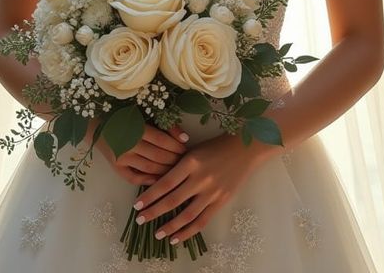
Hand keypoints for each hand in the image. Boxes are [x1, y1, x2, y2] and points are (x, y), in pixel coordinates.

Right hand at [90, 116, 189, 185]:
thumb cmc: (126, 117)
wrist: (98, 126)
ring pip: (149, 168)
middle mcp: (129, 145)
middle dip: (173, 160)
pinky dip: (148, 180)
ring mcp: (122, 159)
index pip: (161, 141)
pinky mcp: (116, 168)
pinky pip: (134, 178)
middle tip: (185, 161)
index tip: (186, 149)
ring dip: (164, 171)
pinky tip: (160, 180)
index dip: (176, 146)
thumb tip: (185, 138)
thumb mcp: (146, 116)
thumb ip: (166, 125)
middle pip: (157, 156)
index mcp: (137, 129)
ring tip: (177, 170)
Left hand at [131, 131, 277, 245]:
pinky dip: (188, 232)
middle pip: (172, 200)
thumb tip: (158, 187)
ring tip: (157, 234)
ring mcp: (212, 191)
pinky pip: (202, 221)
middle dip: (153, 212)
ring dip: (169, 227)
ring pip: (186, 215)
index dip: (149, 196)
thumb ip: (179, 168)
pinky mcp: (222, 200)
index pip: (165, 183)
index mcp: (191, 161)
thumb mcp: (195, 151)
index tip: (136, 205)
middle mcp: (201, 177)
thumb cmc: (217, 147)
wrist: (247, 148)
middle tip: (140, 220)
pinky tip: (176, 238)